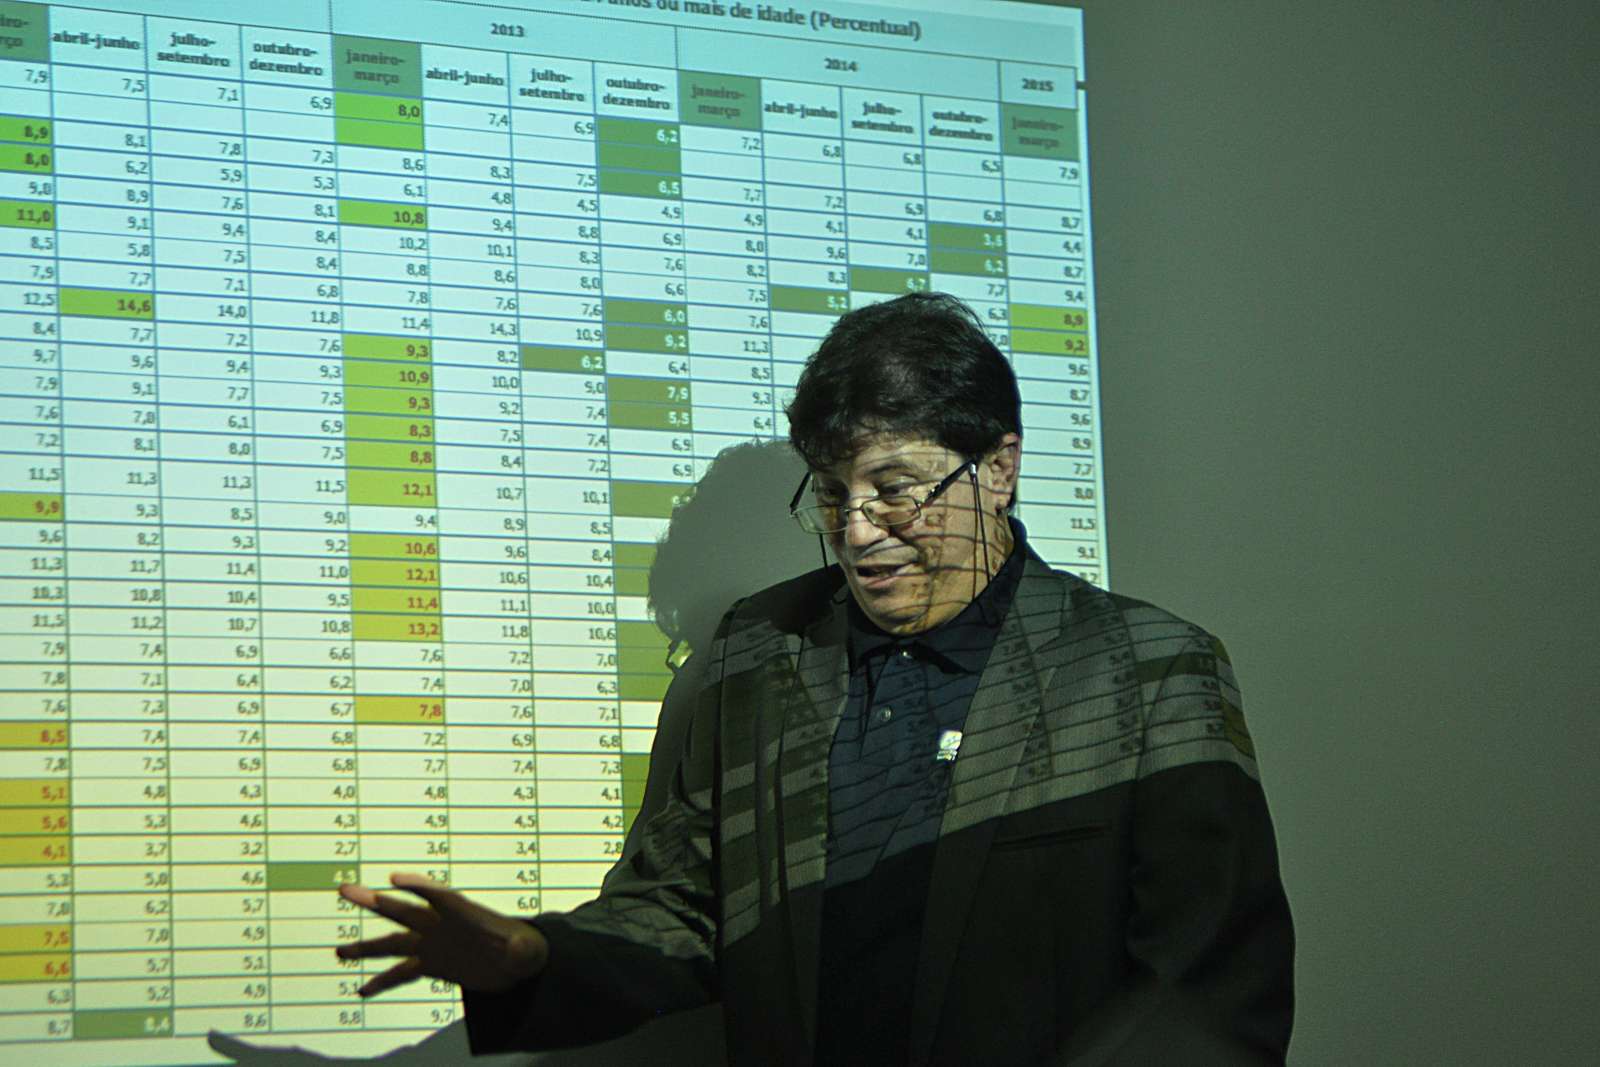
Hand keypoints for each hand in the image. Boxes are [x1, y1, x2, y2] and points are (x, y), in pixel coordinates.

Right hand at [334, 872, 548, 997]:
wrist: (519, 963)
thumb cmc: (525, 949)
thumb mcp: (525, 949)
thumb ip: (519, 947)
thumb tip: (518, 947)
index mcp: (465, 914)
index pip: (439, 897)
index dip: (418, 886)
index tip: (394, 879)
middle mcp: (442, 925)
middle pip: (404, 911)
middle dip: (376, 902)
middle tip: (345, 890)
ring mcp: (434, 945)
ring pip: (393, 944)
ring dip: (366, 948)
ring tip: (339, 952)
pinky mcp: (433, 964)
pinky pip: (402, 973)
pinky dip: (383, 981)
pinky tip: (363, 989)